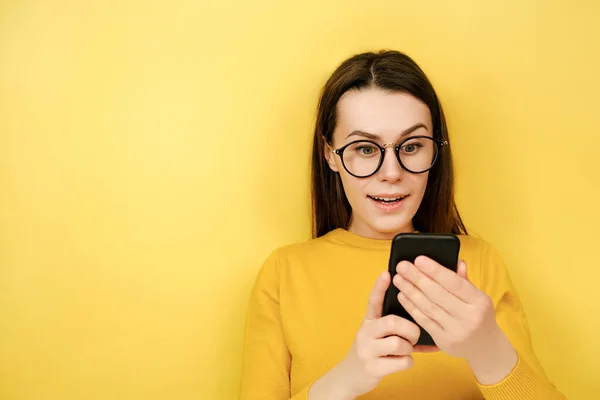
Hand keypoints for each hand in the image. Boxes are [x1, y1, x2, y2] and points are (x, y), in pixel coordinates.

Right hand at [339, 271, 420, 397]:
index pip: (373, 300)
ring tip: (406, 351)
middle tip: (414, 336)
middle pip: (392, 322)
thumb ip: (396, 326)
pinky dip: (408, 362)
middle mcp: (365, 332)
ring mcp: (366, 350)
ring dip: (409, 349)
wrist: (350, 376)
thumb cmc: (373, 351)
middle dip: (410, 330)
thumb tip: (424, 318)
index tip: (387, 273)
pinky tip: (402, 362)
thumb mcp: (377, 335)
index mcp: (368, 321)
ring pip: (398, 344)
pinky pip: (401, 362)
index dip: (379, 287)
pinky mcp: (371, 368)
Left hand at [392, 257, 498, 359]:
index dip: (435, 270)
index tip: (418, 259)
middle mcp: (469, 317)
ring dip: (410, 291)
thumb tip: (456, 260)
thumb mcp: (478, 298)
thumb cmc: (478, 315)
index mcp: (480, 301)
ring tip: (398, 279)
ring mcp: (457, 331)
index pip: (455, 282)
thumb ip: (464, 280)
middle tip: (401, 266)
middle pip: (438, 294)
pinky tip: (402, 296)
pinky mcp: (444, 341)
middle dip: (417, 278)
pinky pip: (424, 321)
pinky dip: (411, 307)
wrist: (486, 349)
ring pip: (429, 307)